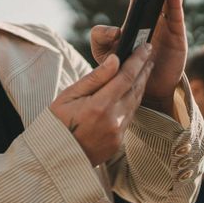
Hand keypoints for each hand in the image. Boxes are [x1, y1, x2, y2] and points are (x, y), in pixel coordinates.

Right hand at [50, 43, 153, 165]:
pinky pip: (130, 116)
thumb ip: (95, 77)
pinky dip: (133, 101)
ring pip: (136, 103)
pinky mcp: (118, 142)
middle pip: (135, 89)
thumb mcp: (69, 94)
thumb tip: (115, 59)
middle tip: (149, 54)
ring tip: (144, 69)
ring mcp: (117, 133)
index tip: (145, 47)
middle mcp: (113, 120)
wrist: (54, 155)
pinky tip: (132, 91)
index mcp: (99, 106)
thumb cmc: (57, 121)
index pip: (125, 77)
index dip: (137, 60)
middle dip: (144, 69)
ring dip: (141, 84)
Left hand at [91, 0, 186, 115]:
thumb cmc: (124, 70)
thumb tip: (110, 28)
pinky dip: (174, 2)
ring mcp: (167, 26)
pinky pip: (175, 17)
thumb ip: (101, 37)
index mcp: (137, 17)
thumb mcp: (104, 53)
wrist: (143, 92)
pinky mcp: (176, 38)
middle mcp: (154, 18)